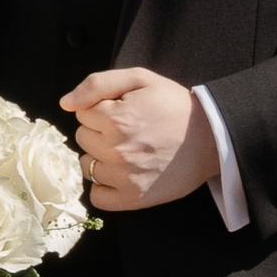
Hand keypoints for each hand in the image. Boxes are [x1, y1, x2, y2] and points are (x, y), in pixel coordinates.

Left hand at [61, 67, 217, 214]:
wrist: (210, 137)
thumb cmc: (174, 105)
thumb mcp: (140, 78)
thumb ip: (97, 84)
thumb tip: (66, 103)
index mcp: (116, 118)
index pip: (82, 113)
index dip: (101, 109)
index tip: (124, 111)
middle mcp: (116, 150)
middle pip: (82, 138)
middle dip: (99, 131)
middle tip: (129, 130)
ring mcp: (124, 176)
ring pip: (86, 165)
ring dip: (100, 157)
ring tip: (127, 151)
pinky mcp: (134, 198)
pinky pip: (97, 197)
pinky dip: (104, 187)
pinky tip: (121, 174)